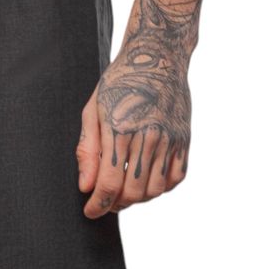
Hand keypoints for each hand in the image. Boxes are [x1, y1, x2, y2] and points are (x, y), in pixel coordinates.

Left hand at [76, 51, 190, 217]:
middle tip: (105, 201)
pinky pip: (174, 179)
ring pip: (154, 191)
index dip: (98, 205)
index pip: (109, 184)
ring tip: (123, 191)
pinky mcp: (184, 140)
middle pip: (132, 193)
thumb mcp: (93, 109)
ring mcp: (169, 140)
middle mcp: (148, 137)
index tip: (90, 212)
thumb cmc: (119, 82)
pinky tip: (146, 179)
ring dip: (137, 199)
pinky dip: (160, 188)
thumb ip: (88, 150)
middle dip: (115, 204)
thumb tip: (85, 186)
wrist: (158, 56)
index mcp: (120, 129)